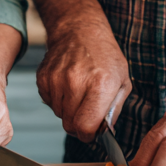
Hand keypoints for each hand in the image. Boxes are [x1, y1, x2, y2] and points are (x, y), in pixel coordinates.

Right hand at [36, 24, 130, 140]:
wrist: (80, 30)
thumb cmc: (104, 55)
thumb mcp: (122, 81)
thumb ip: (115, 110)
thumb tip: (104, 132)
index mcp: (100, 85)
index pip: (85, 127)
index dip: (88, 135)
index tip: (91, 132)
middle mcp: (77, 82)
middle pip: (70, 124)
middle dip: (79, 124)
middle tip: (86, 111)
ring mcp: (57, 78)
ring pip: (58, 114)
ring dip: (68, 110)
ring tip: (78, 92)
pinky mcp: (43, 77)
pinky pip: (48, 102)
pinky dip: (57, 100)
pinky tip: (67, 86)